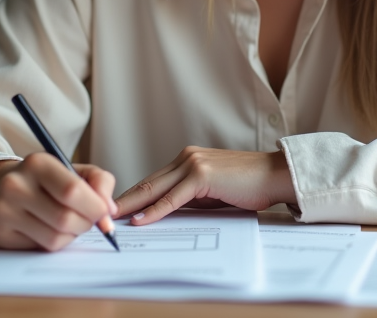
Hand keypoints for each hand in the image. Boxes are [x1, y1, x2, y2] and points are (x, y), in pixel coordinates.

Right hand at [0, 155, 116, 251]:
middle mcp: (15, 185)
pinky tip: (49, 229)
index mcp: (37, 163)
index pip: (72, 191)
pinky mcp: (1, 235)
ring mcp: (4, 211)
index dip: (95, 207)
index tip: (104, 213)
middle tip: (88, 219)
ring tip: (67, 222)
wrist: (4, 187)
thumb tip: (109, 211)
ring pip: (55, 238)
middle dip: (86, 224)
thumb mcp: (76, 170)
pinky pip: (42, 248)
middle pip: (65, 218)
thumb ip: (100, 182)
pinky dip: (55, 243)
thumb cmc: (49, 181)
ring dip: (71, 235)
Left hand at [114, 147, 296, 225]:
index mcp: (188, 159)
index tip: (117, 209)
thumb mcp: (212, 192)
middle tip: (102, 213)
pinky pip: (172, 198)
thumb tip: (165, 212)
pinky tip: (139, 219)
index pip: (154, 180)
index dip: (133, 196)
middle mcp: (187, 157)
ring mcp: (193, 164)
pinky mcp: (202, 176)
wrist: (275, 176)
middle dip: (124, 200)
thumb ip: (189, 198)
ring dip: (131, 205)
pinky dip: (154, 210)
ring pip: (155, 188)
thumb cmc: (248, 186)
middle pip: (148, 182)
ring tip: (112, 218)